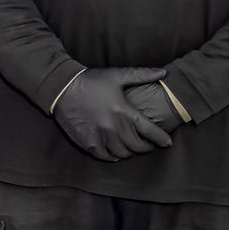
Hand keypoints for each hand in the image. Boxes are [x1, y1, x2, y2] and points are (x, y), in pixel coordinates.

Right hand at [53, 66, 173, 160]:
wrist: (62, 88)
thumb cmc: (91, 81)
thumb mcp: (117, 75)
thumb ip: (141, 74)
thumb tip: (164, 72)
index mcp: (124, 112)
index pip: (150, 131)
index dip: (161, 139)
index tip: (167, 142)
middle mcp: (114, 127)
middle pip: (138, 146)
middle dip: (147, 147)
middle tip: (148, 145)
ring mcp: (100, 136)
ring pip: (123, 153)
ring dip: (130, 152)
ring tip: (131, 148)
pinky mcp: (87, 142)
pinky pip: (105, 156)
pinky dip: (113, 157)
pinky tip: (115, 153)